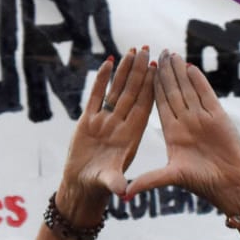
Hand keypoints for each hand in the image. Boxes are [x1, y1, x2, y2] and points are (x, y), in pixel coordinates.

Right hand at [57, 48, 155, 221]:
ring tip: (131, 50)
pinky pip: (96, 96)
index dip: (150, 88)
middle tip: (147, 50)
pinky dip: (102, 80)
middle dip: (139, 72)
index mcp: (129, 136)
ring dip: (123, 71)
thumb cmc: (98, 185)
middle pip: (131, 93)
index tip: (158, 69)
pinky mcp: (87, 121)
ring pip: (116, 91)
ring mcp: (104, 121)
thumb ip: (114, 182)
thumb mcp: (108, 183)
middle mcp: (119, 125)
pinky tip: (108, 62)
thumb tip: (123, 189)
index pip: (142, 107)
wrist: (81, 186)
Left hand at [125, 50, 239, 212]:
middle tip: (155, 54)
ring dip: (179, 72)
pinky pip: (205, 94)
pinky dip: (198, 81)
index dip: (152, 88)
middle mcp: (186, 122)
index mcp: (173, 133)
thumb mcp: (171, 177)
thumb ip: (149, 180)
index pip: (159, 105)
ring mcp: (202, 118)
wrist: (230, 184)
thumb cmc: (202, 183)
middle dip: (164, 73)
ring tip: (171, 55)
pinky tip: (190, 67)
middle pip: (173, 92)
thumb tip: (126, 194)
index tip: (142, 72)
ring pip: (188, 89)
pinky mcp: (218, 116)